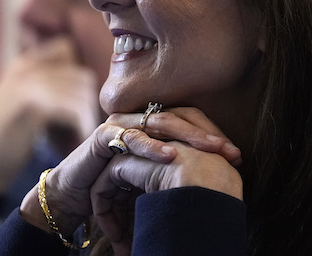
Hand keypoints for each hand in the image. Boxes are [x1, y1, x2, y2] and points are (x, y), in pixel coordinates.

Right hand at [0, 37, 98, 223]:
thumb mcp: (19, 104)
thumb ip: (44, 89)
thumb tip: (87, 88)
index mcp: (22, 64)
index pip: (67, 48)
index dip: (77, 79)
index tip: (73, 107)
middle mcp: (25, 68)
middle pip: (82, 76)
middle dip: (86, 105)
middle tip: (76, 131)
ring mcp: (27, 85)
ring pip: (82, 94)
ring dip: (85, 121)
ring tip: (72, 141)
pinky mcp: (32, 107)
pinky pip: (75, 111)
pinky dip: (80, 130)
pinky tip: (69, 147)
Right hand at [18, 107, 241, 250]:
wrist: (75, 196)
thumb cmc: (116, 187)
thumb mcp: (153, 177)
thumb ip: (178, 168)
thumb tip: (222, 177)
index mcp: (152, 123)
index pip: (189, 118)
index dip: (212, 132)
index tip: (235, 155)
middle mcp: (138, 117)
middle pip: (180, 115)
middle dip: (207, 133)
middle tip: (231, 152)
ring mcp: (121, 123)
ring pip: (161, 122)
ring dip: (189, 136)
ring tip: (212, 149)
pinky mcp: (104, 136)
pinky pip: (132, 137)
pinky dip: (152, 147)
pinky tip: (171, 156)